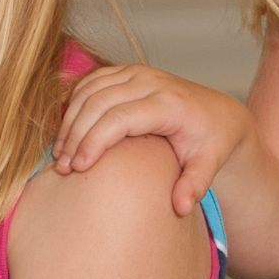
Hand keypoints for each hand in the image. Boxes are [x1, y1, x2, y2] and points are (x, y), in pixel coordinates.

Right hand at [53, 65, 250, 213]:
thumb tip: (181, 206)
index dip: (94, 142)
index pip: (120, 118)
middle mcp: (150, 82)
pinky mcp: (127, 72)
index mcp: (168, 104)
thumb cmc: (211, 141)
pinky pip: (91, 82)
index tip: (78, 169)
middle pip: (98, 103)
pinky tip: (68, 132)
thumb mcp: (209, 164)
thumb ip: (195, 184)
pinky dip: (74, 104)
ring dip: (69, 121)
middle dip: (75, 136)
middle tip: (62, 168)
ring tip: (60, 154)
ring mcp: (137, 73)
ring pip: (89, 91)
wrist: (218, 114)